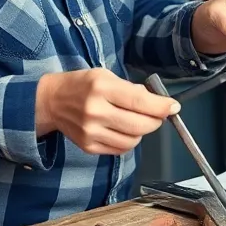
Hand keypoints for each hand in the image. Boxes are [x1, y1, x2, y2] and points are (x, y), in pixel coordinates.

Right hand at [37, 68, 178, 154]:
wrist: (51, 102)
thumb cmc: (82, 85)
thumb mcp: (105, 76)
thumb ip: (131, 89)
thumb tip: (157, 103)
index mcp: (101, 88)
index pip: (139, 101)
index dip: (161, 107)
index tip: (174, 107)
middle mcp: (95, 111)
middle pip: (140, 125)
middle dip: (155, 121)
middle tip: (157, 115)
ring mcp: (91, 132)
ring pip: (132, 141)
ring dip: (141, 132)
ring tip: (135, 121)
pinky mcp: (88, 146)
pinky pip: (119, 150)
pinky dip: (127, 141)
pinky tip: (122, 130)